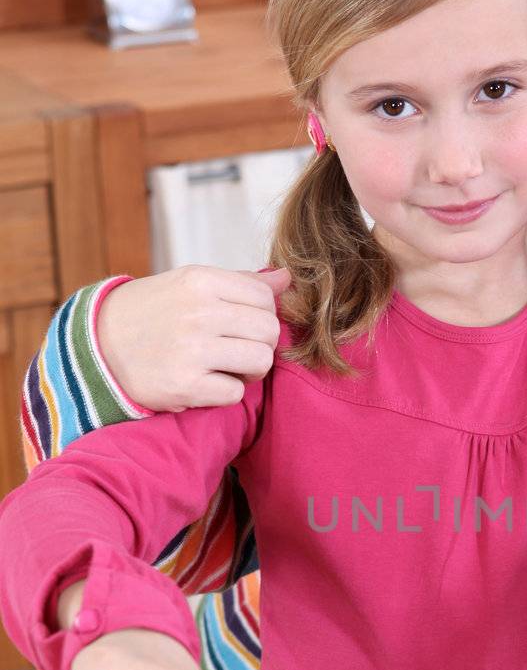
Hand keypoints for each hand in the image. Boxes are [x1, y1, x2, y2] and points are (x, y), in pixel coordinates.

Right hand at [97, 264, 290, 410]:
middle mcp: (198, 312)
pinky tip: (206, 383)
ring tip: (227, 367)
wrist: (97, 345)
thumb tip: (287, 276)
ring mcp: (191, 350)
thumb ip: (239, 282)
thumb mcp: (190, 285)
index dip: (263, 314)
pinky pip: (235, 393)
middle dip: (261, 344)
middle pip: (269, 331)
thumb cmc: (153, 312)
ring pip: (260, 361)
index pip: (265, 297)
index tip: (243, 324)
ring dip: (250, 370)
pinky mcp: (184, 386)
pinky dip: (225, 392)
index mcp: (201, 281)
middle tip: (238, 349)